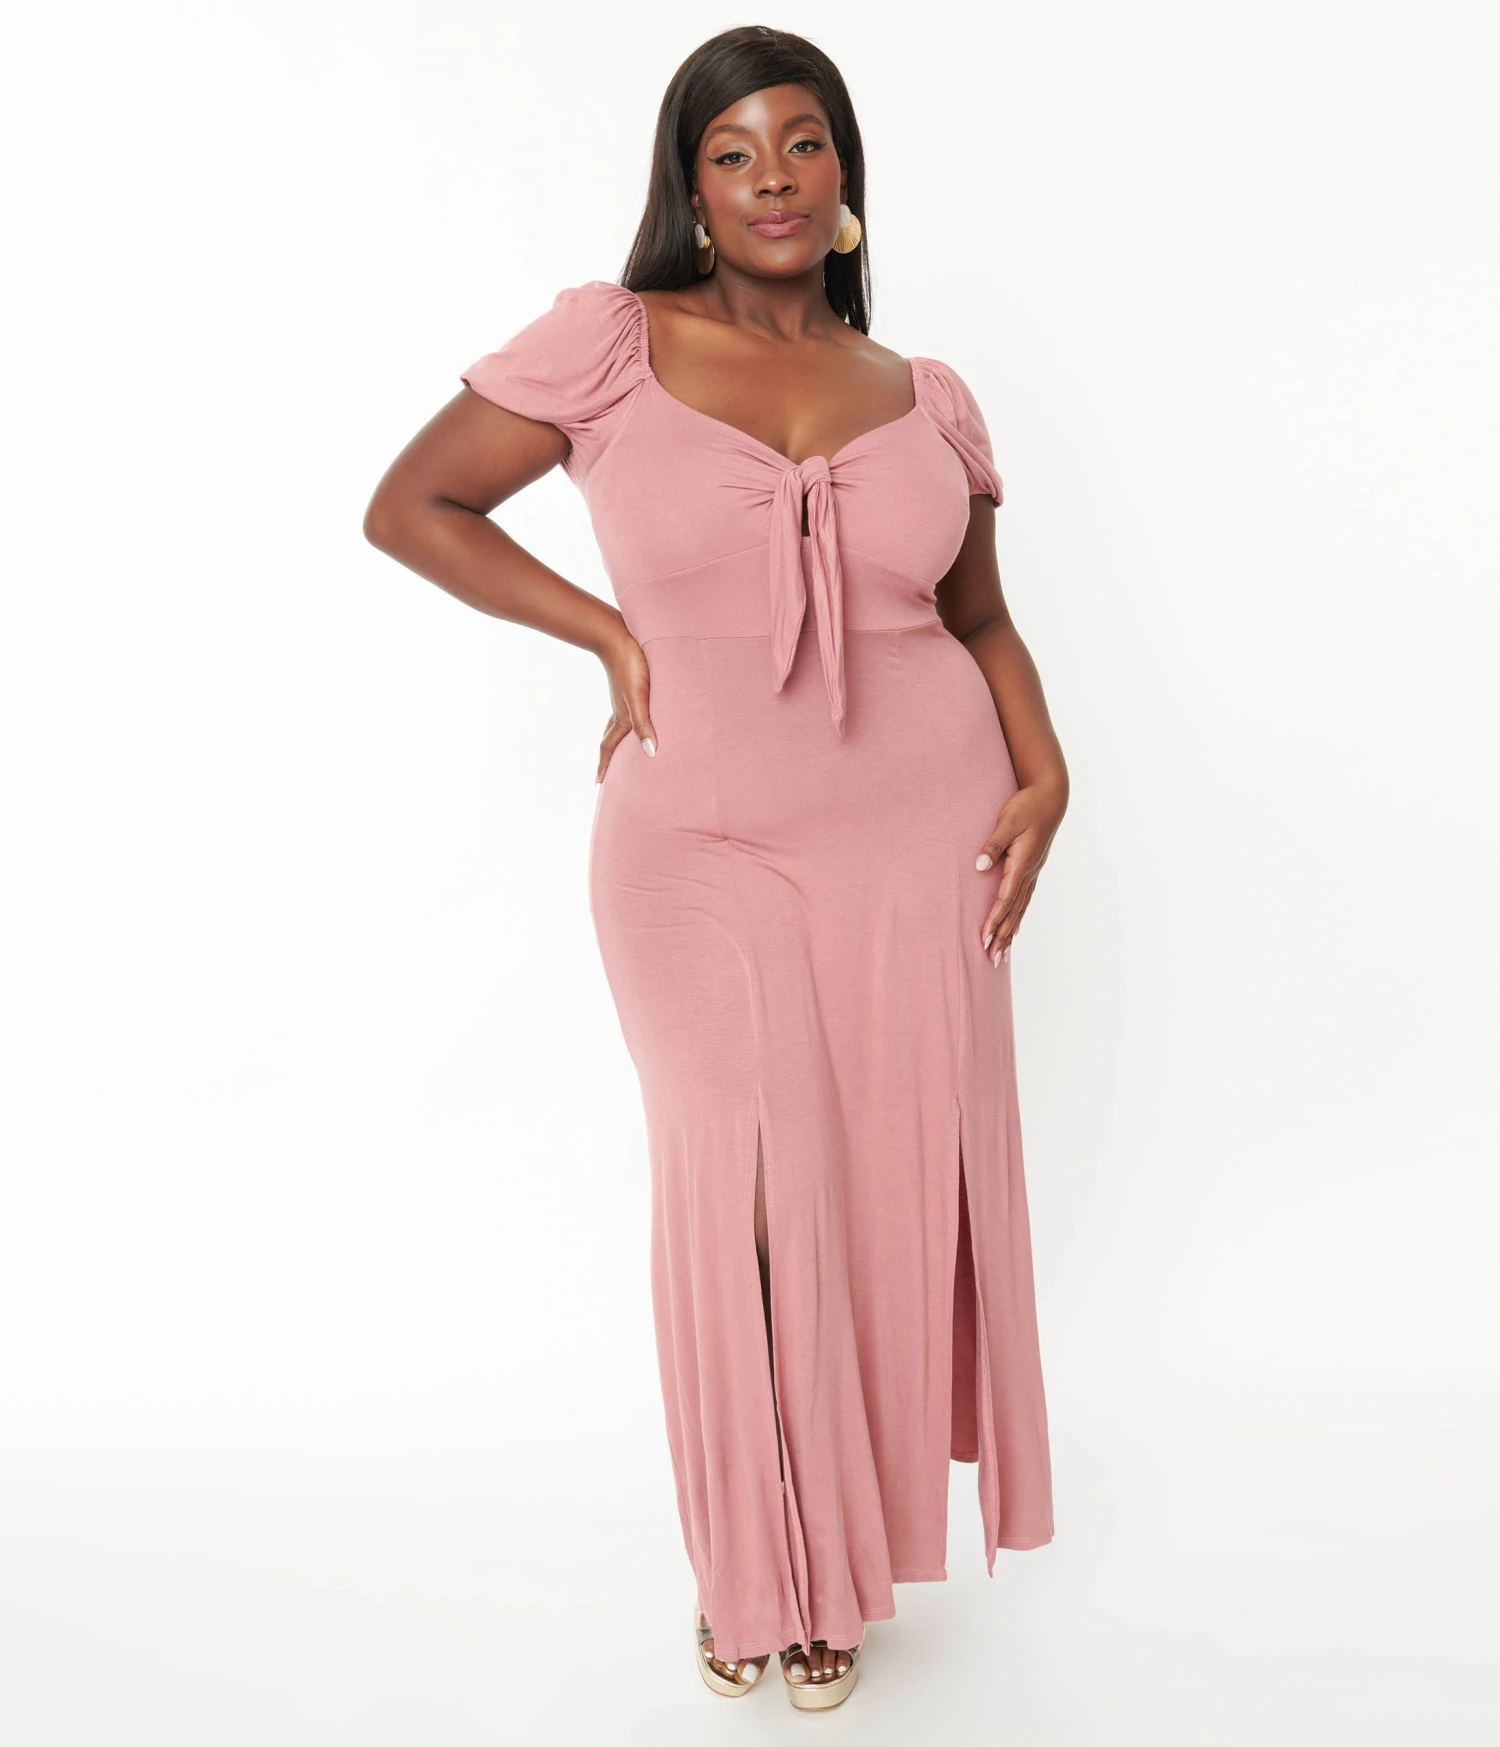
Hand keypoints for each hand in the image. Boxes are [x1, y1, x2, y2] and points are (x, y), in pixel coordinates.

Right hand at [596, 628, 656, 781]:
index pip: (609, 747)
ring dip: (620, 739)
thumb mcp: (639, 698)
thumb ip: (644, 724)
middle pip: (611, 739)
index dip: (604, 766)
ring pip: (619, 724)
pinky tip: (640, 714)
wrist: (619, 636)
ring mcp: (623, 698)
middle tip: (609, 773)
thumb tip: (650, 753)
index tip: (598, 784)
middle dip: (609, 757)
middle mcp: (620, 710)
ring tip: (626, 750)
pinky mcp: (630, 685)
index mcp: (621, 717)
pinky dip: (632, 720)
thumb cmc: (630, 667)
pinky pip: (629, 710)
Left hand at [974, 779, 1065, 962]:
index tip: (984, 938)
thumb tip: (979, 865)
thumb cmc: (1027, 806)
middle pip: (1014, 912)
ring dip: (1010, 933)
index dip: (994, 920)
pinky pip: (1024, 901)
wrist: (1051, 797)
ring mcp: (1033, 873)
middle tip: (992, 960)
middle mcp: (1030, 873)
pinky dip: (1018, 918)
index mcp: (1022, 864)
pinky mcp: (1033, 869)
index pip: (1005, 899)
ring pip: (1020, 910)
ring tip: (1002, 955)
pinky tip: (1015, 930)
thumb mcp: (1008, 821)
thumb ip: (993, 843)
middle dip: (1002, 937)